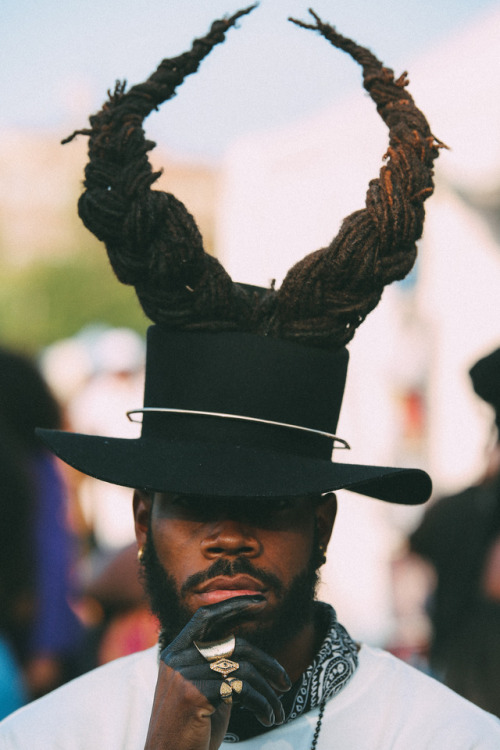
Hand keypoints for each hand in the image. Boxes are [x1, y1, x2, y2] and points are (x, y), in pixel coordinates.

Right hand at [144, 596, 290, 749]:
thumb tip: (251, 652)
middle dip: (267, 662)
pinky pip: (241, 688)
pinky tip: (268, 717)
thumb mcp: (203, 691)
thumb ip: (217, 667)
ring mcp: (183, 674)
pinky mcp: (193, 693)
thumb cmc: (192, 731)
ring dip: (268, 692)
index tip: (261, 601)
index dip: (234, 605)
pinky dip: (262, 703)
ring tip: (277, 711)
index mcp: (176, 652)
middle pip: (235, 645)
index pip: (206, 616)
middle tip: (285, 682)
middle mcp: (177, 658)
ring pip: (243, 668)